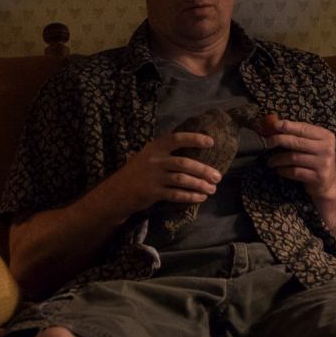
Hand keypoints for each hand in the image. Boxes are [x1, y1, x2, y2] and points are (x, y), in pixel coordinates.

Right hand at [105, 132, 222, 214]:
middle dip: (203, 170)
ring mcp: (152, 177)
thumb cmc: (139, 172)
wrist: (117, 191)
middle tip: (217, 177)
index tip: (211, 142)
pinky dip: (190, 196)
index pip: (177, 139)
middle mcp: (154, 160)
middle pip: (184, 163)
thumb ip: (167, 153)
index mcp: (155, 147)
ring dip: (199, 185)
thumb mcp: (149, 156)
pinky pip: (175, 194)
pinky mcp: (152, 192)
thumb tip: (197, 156)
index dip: (194, 139)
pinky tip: (200, 197)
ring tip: (212, 189)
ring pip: (182, 180)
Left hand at [264, 118, 335, 200]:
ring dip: (278, 159)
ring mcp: (324, 163)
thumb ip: (300, 135)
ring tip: (270, 161)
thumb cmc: (316, 160)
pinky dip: (283, 170)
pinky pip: (295, 171)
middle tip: (267, 143)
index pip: (304, 128)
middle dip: (279, 140)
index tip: (274, 125)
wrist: (329, 183)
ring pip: (293, 157)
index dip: (288, 126)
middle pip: (297, 142)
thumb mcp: (314, 145)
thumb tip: (276, 125)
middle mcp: (327, 149)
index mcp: (326, 136)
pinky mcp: (318, 177)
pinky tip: (278, 170)